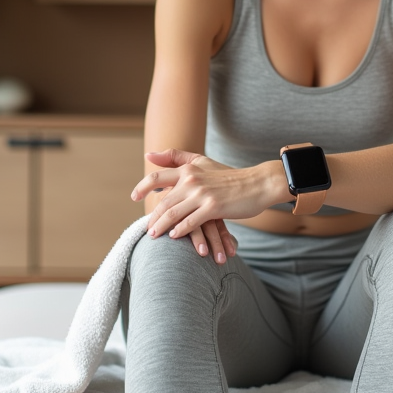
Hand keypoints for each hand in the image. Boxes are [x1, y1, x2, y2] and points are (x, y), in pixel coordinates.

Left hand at [132, 149, 283, 250]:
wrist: (258, 183)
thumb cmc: (230, 176)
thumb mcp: (203, 161)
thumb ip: (176, 157)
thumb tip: (148, 155)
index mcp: (189, 169)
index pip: (157, 177)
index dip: (142, 187)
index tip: (134, 197)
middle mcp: (192, 179)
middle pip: (163, 201)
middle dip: (153, 217)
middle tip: (147, 229)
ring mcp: (202, 194)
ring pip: (173, 213)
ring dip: (161, 227)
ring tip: (154, 236)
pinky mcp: (213, 207)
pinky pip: (190, 222)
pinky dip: (180, 230)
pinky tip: (175, 237)